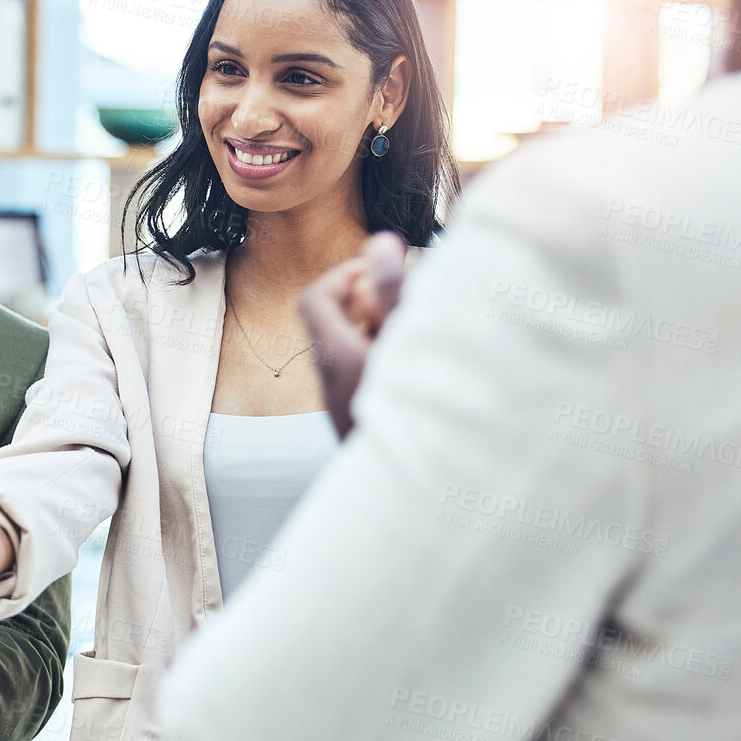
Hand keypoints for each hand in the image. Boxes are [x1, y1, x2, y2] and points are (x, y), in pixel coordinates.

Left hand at [301, 232, 410, 438]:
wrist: (417, 498)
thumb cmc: (421, 418)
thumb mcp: (410, 345)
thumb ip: (395, 292)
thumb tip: (379, 242)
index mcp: (338, 359)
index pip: (314, 299)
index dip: (343, 276)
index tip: (379, 273)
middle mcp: (332, 385)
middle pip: (334, 325)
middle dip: (371, 303)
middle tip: (408, 300)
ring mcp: (345, 409)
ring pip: (353, 354)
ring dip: (383, 334)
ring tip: (422, 331)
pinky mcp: (363, 428)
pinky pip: (366, 380)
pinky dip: (389, 362)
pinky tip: (426, 368)